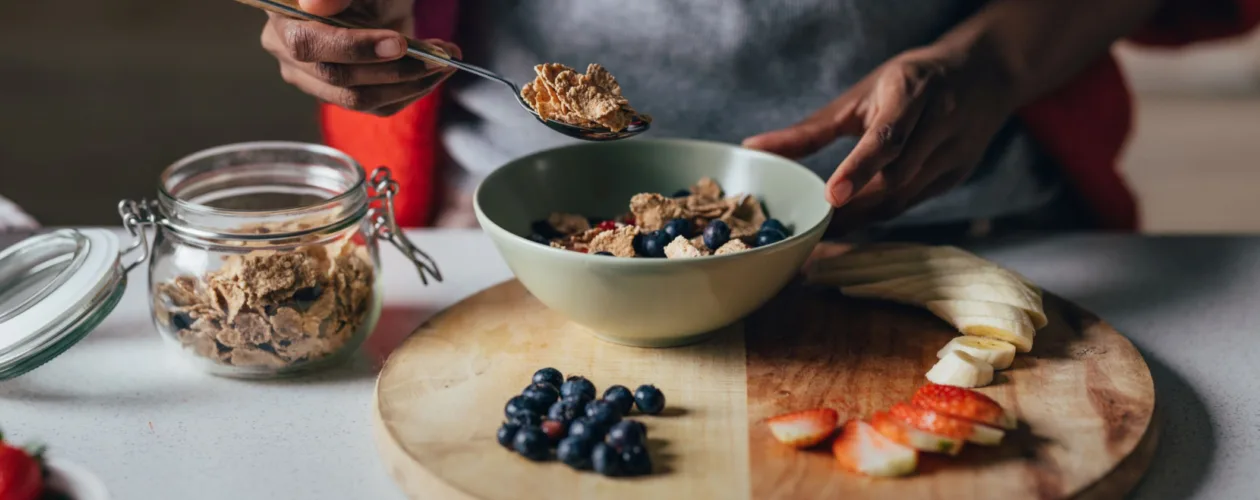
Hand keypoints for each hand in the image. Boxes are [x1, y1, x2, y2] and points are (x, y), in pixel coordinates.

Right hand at [260, 0, 460, 115]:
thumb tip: (316, 4)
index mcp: (284, 18)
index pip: (308, 44)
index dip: (355, 48)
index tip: (400, 43)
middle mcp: (290, 54)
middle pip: (338, 78)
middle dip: (395, 69)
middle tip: (438, 57)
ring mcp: (315, 80)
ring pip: (360, 99)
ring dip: (411, 83)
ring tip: (445, 62)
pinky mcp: (343, 97)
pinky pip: (378, 107)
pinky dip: (412, 92)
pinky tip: (434, 73)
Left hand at [743, 43, 1015, 231]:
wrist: (982, 73)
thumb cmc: (908, 81)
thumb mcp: (859, 95)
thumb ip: (809, 130)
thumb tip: (754, 147)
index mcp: (914, 92)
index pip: (887, 137)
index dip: (860, 168)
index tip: (833, 196)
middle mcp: (941, 121)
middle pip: (896, 175)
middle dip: (854, 204)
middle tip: (812, 228)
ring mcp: (955, 151)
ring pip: (906, 195)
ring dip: (865, 215)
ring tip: (825, 232)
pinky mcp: (958, 174)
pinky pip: (914, 203)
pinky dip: (882, 214)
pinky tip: (854, 224)